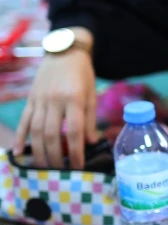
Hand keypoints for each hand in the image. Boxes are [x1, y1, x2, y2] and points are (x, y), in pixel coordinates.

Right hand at [14, 31, 97, 168]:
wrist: (64, 51)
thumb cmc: (82, 75)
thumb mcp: (91, 95)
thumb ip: (89, 119)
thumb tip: (91, 143)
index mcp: (73, 99)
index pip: (74, 131)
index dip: (76, 151)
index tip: (78, 167)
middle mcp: (54, 100)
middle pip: (52, 134)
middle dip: (55, 156)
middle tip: (60, 172)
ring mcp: (39, 100)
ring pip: (36, 131)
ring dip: (39, 152)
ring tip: (43, 168)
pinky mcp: (30, 99)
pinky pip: (24, 121)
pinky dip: (21, 137)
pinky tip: (19, 152)